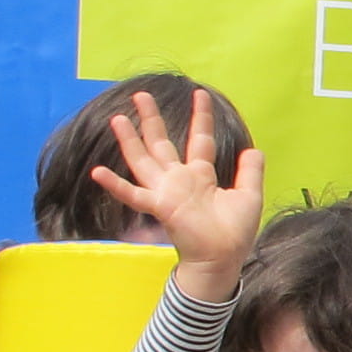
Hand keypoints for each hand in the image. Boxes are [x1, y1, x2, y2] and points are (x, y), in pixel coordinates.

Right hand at [88, 86, 263, 283]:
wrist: (223, 258)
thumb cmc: (234, 232)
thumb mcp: (249, 195)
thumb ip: (250, 171)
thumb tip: (253, 148)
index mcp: (200, 175)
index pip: (199, 139)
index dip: (200, 117)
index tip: (199, 94)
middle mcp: (179, 179)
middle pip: (162, 142)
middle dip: (151, 119)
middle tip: (140, 95)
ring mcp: (166, 191)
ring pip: (143, 159)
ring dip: (129, 140)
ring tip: (118, 118)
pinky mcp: (160, 206)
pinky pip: (133, 194)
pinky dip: (115, 185)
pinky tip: (97, 172)